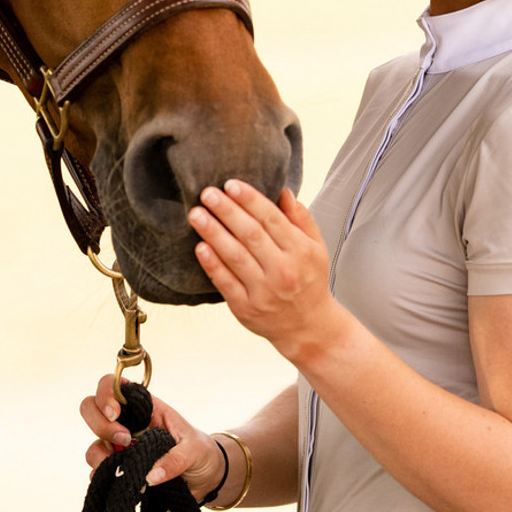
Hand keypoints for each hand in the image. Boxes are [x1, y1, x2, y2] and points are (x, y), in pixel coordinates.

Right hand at [79, 376, 226, 497]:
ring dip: (99, 455)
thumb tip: (151, 475)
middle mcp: (127, 422)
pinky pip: (98, 471)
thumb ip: (175, 460)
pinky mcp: (119, 468)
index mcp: (145, 406)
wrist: (203, 476)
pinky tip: (119, 482)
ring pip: (93, 443)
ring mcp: (120, 446)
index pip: (113, 386)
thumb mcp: (193, 450)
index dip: (106, 394)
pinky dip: (102, 477)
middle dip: (100, 424)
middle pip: (91, 408)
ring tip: (123, 467)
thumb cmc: (198, 451)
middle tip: (124, 440)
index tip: (115, 414)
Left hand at [188, 181, 338, 361]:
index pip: (272, 219)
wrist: (309, 327)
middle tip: (207, 193)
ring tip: (196, 214)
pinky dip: (212, 264)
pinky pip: (226, 283)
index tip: (230, 184)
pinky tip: (200, 246)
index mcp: (300, 251)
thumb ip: (300, 218)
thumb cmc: (309, 280)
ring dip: (213, 233)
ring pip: (235, 256)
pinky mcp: (246, 308)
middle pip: (251, 235)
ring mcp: (264, 291)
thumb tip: (283, 191)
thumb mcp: (316, 247)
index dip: (250, 199)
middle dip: (227, 211)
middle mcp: (283, 271)